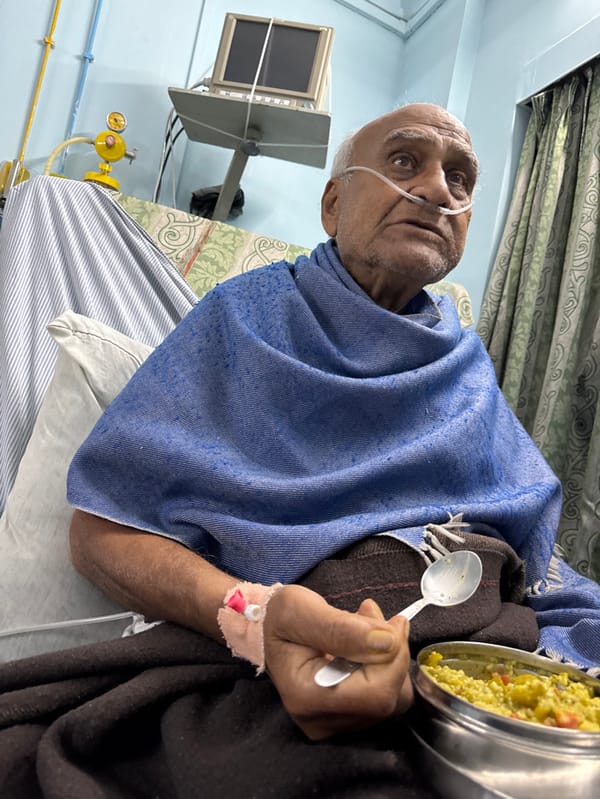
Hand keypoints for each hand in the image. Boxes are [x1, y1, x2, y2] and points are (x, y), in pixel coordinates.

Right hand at [263, 584, 412, 739]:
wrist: (266, 630)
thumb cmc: (278, 618)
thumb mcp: (299, 609)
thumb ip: (342, 628)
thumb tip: (388, 642)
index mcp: (306, 696)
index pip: (375, 693)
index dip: (393, 658)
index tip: (391, 621)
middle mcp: (321, 721)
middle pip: (388, 699)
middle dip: (393, 652)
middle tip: (374, 614)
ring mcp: (334, 724)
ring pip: (392, 699)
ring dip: (390, 657)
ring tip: (367, 623)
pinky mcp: (346, 718)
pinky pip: (384, 697)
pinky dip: (385, 667)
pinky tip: (367, 642)